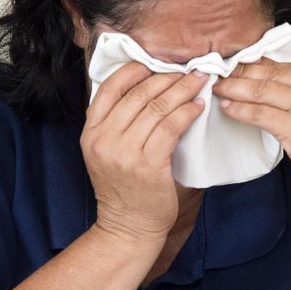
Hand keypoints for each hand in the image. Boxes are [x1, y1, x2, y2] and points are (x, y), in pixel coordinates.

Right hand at [81, 62, 205, 247]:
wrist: (128, 227)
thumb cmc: (124, 188)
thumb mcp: (107, 152)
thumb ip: (118, 122)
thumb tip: (148, 86)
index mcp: (90, 132)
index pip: (108, 87)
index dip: (135, 70)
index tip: (157, 62)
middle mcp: (103, 139)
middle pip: (138, 94)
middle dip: (168, 77)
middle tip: (190, 68)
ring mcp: (124, 152)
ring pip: (157, 107)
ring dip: (183, 90)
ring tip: (200, 82)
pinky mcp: (147, 165)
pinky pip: (171, 127)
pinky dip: (187, 112)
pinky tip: (198, 106)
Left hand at [212, 59, 290, 203]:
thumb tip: (275, 73)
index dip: (263, 65)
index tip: (244, 65)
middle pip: (274, 74)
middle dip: (245, 73)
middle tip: (223, 73)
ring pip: (262, 90)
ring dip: (236, 88)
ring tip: (219, 88)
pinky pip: (259, 114)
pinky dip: (240, 110)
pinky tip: (228, 107)